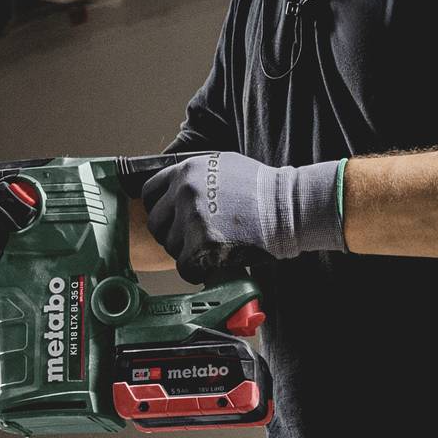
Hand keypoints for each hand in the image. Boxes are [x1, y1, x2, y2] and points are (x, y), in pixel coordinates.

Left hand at [140, 150, 345, 275]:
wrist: (287, 208)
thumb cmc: (263, 190)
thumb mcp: (224, 166)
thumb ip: (197, 176)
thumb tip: (176, 190)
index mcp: (186, 170)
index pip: (150, 193)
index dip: (158, 210)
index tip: (169, 220)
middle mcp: (184, 191)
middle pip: (156, 223)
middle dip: (171, 235)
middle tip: (190, 242)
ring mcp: (192, 217)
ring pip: (170, 246)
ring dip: (186, 253)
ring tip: (208, 252)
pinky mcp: (202, 243)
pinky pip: (184, 266)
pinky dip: (195, 271)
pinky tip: (210, 266)